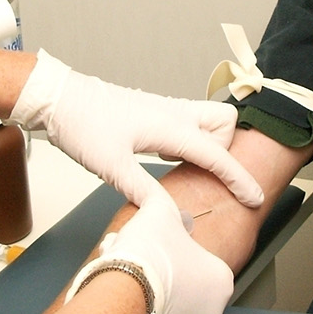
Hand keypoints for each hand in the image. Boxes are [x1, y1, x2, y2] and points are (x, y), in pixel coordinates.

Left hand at [11, 52, 264, 210]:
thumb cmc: (81, 125)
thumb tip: (169, 214)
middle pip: (226, 125)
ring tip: (190, 169)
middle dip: (228, 150)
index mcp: (169, 126)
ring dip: (211, 143)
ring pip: (209, 119)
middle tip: (208, 176)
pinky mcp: (153, 110)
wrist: (58, 98)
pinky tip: (170, 157)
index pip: (217, 155)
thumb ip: (143, 191)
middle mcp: (174, 113)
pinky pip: (189, 122)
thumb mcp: (110, 166)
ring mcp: (164, 108)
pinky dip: (192, 139)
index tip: (255, 199)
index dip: (239, 179)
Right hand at [94, 191, 234, 313]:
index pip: (200, 262)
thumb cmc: (148, 254)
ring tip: (129, 278)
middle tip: (141, 261)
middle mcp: (213, 311)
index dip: (175, 252)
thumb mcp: (158, 211)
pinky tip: (125, 299)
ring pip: (169, 308)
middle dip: (164, 275)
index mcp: (222, 279)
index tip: (159, 248)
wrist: (123, 289)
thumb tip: (155, 193)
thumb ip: (161, 200)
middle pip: (185, 287)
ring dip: (152, 294)